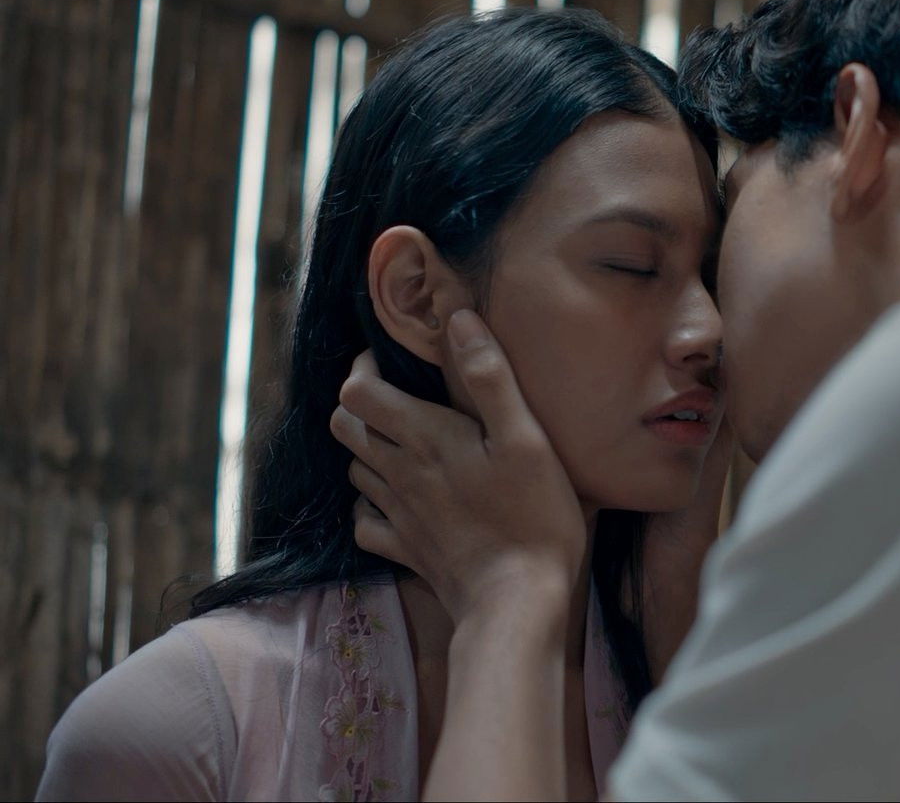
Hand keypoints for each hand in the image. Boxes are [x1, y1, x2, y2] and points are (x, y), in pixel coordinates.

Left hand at [329, 310, 584, 621]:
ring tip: (404, 441)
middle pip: (346, 426)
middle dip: (362, 403)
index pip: (357, 391)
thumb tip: (458, 320)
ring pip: (355, 469)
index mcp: (423, 438)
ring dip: (369, 448)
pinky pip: (365, 520)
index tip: (392, 360)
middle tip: (399, 396)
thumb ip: (490, 378)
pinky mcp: (404, 550)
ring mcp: (397, 515)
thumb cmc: (532, 516)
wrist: (516, 601)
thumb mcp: (525, 439)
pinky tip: (398, 500)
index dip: (364, 368)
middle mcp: (398, 473)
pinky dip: (372, 503)